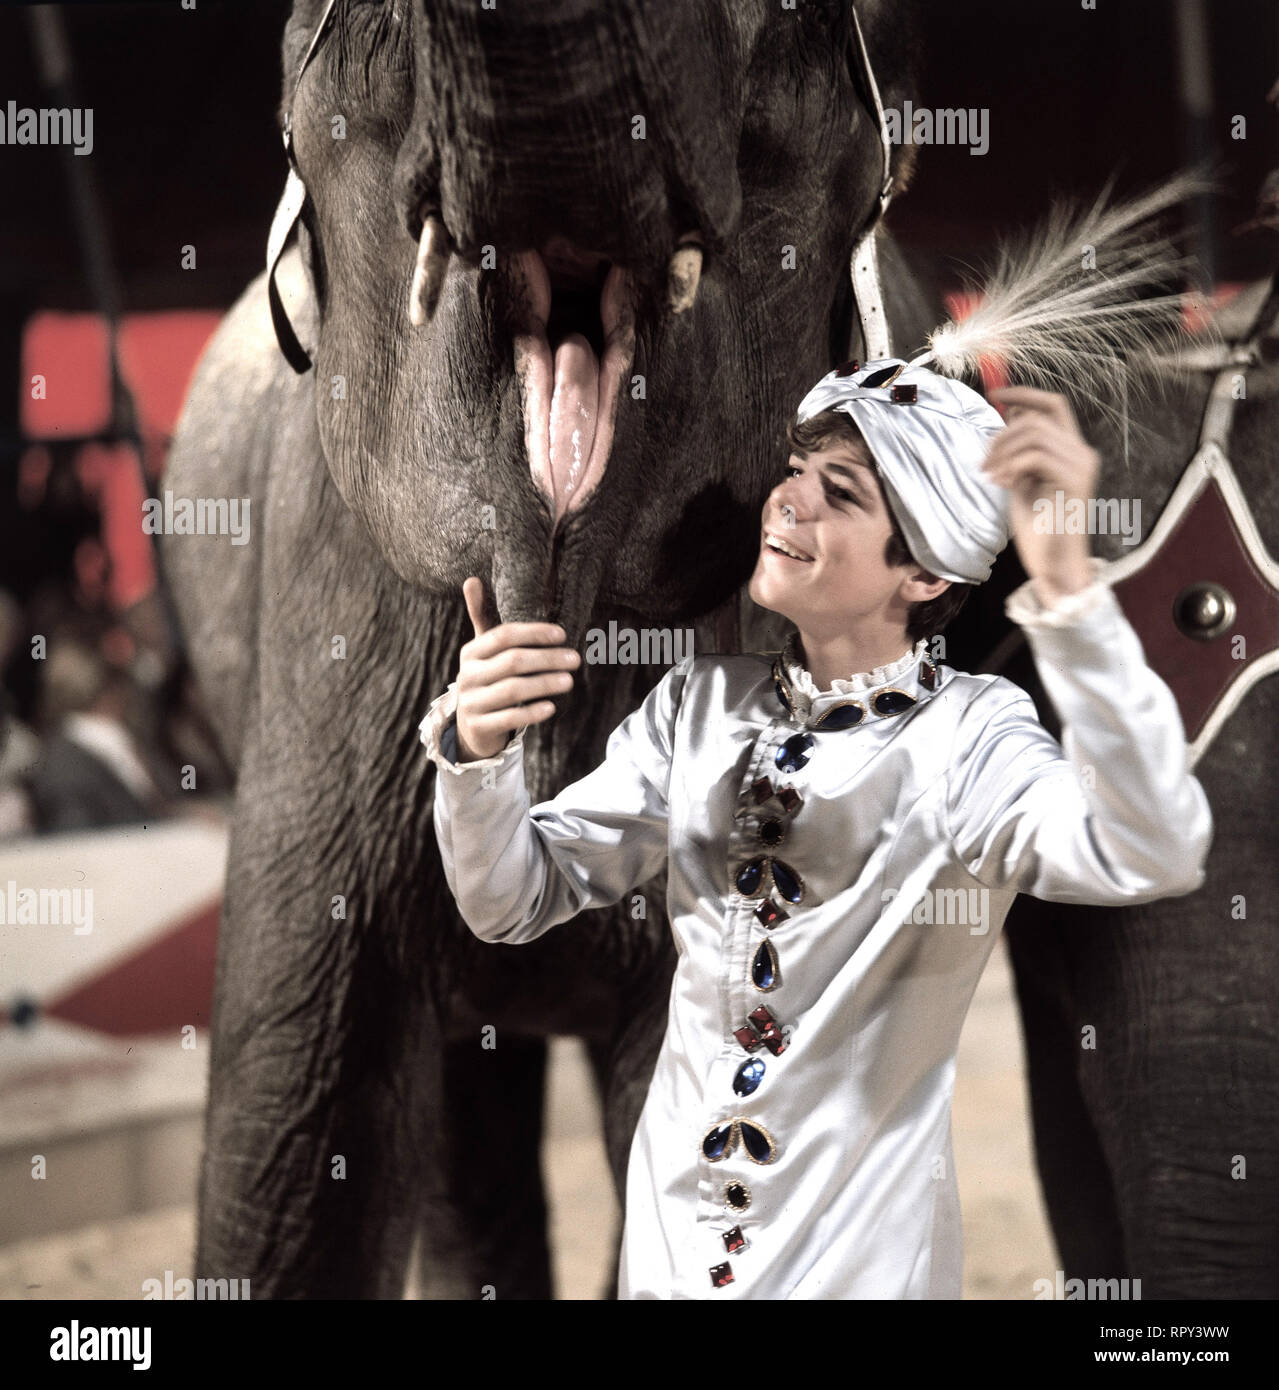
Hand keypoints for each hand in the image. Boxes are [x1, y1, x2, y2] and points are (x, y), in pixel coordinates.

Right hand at [453, 576, 579, 761]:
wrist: (470, 726)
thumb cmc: (486, 679)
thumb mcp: (482, 650)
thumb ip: (482, 617)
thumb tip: (472, 578)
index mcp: (471, 652)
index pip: (503, 636)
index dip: (534, 633)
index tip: (562, 634)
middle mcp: (467, 675)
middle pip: (512, 662)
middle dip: (547, 659)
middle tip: (575, 659)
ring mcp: (471, 703)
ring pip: (513, 690)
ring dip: (545, 684)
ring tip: (569, 681)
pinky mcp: (479, 727)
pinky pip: (509, 718)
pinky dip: (532, 712)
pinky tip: (552, 707)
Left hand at [983, 386, 1098, 603]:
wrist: (1054, 565)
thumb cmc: (1038, 528)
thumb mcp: (1022, 481)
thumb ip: (1019, 452)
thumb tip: (1006, 420)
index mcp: (1073, 450)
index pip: (1054, 405)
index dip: (1024, 394)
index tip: (993, 395)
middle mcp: (1083, 453)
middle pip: (1038, 417)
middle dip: (1002, 434)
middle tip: (983, 462)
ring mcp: (1082, 466)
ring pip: (1035, 432)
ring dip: (1003, 451)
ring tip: (989, 475)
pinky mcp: (1075, 481)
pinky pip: (1036, 456)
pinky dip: (1011, 465)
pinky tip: (1000, 483)